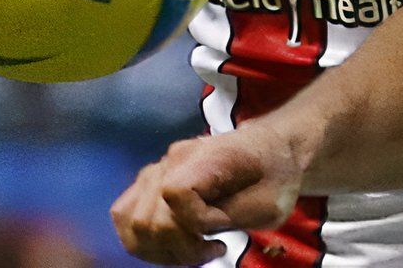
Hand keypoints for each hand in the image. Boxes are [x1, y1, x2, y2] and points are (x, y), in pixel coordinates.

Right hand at [111, 124, 299, 264]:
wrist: (273, 153)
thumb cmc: (276, 178)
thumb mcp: (267, 205)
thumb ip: (227, 216)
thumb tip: (192, 228)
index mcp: (207, 156)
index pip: (174, 193)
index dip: (195, 223)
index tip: (222, 233)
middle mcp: (174, 158)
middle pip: (146, 216)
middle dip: (177, 247)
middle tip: (211, 250)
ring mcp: (159, 168)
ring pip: (129, 219)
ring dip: (158, 247)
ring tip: (192, 250)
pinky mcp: (152, 180)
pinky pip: (125, 213)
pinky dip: (144, 238)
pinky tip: (174, 242)